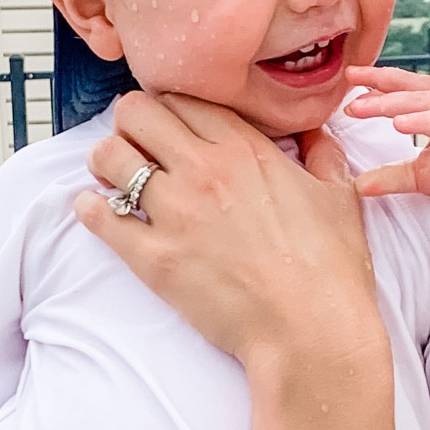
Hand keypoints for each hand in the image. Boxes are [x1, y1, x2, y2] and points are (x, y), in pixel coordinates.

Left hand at [76, 90, 386, 373]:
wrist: (311, 332)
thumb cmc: (331, 271)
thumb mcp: (339, 198)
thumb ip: (324, 155)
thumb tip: (317, 133)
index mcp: (246, 150)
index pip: (182, 98)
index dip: (170, 107)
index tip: (169, 125)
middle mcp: (204, 170)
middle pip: (135, 113)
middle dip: (130, 124)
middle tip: (137, 146)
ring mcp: (175, 212)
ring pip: (109, 156)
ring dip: (107, 162)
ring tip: (115, 178)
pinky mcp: (153, 257)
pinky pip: (98, 215)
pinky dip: (90, 208)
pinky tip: (96, 210)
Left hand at [341, 66, 429, 218]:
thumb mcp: (419, 176)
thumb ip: (390, 175)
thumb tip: (358, 185)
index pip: (404, 87)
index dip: (377, 81)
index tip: (349, 79)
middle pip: (411, 86)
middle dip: (379, 83)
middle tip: (350, 85)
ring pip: (424, 100)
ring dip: (392, 102)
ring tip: (365, 107)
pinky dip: (422, 120)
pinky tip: (399, 123)